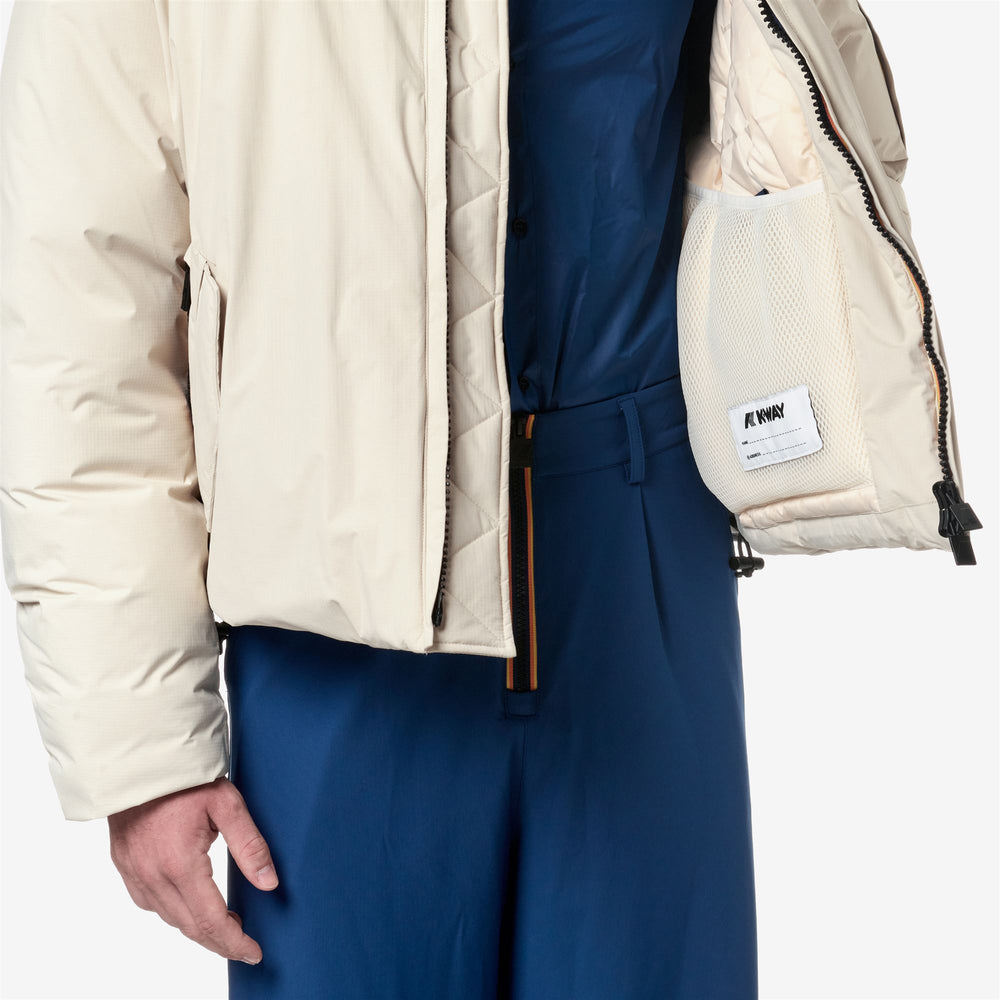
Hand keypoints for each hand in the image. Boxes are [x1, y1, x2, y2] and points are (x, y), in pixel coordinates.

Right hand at [107, 776, 277, 963]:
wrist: (139, 760)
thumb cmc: (185, 777)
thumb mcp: (227, 804)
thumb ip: (250, 846)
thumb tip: (269, 883)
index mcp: (180, 865)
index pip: (211, 921)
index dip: (234, 942)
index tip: (254, 951)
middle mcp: (153, 877)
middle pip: (190, 927)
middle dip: (220, 941)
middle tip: (244, 945)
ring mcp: (135, 873)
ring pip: (169, 918)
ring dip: (197, 928)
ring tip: (225, 926)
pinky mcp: (125, 865)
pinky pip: (150, 903)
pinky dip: (174, 911)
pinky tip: (190, 904)